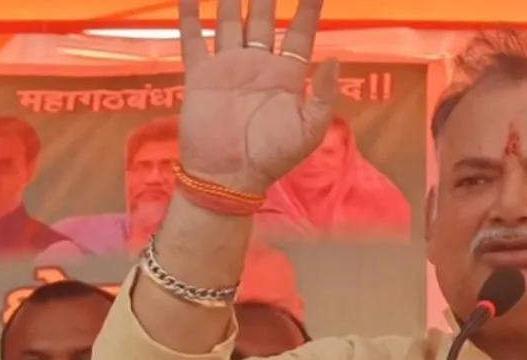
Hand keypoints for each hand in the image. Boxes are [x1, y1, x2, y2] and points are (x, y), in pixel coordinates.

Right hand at [177, 0, 338, 193]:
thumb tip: (335, 58)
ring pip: (230, 20)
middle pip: (264, 17)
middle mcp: (258, 64)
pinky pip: (194, 38)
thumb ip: (324, 95)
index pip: (301, 32)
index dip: (309, 7)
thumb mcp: (309, 130)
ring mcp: (228, 66)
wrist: (229, 176)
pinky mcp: (201, 74)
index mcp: (287, 76)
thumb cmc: (273, 157)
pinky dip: (190, 15)